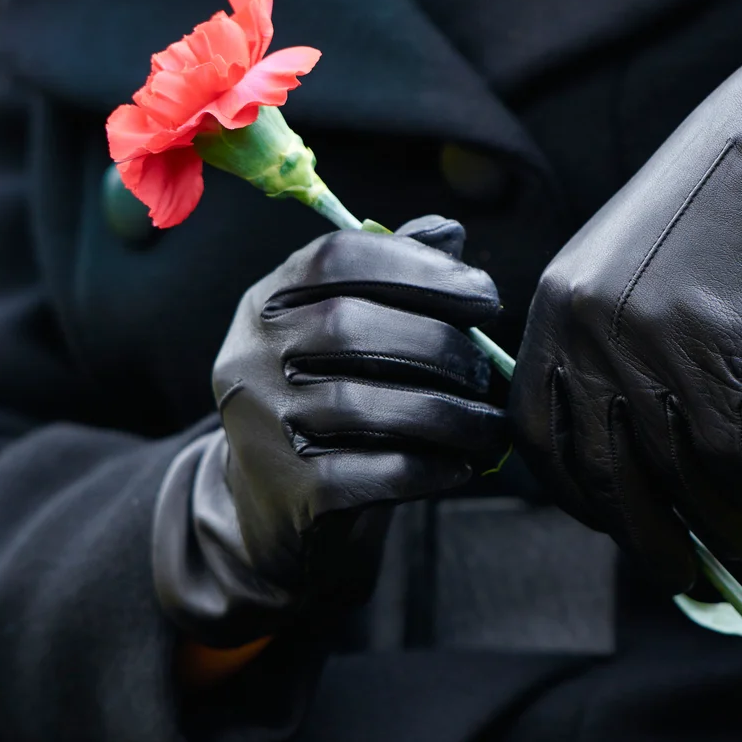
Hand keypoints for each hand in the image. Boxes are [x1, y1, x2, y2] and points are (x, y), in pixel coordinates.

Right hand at [156, 216, 505, 646]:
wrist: (274, 509)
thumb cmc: (329, 407)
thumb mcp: (345, 337)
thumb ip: (391, 281)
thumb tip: (450, 232)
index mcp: (267, 302)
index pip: (337, 258)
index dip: (417, 267)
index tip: (484, 295)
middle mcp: (250, 356)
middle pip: (349, 326)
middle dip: (439, 345)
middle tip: (488, 372)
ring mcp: (263, 424)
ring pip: (363, 405)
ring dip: (448, 414)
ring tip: (491, 426)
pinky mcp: (289, 489)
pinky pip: (372, 472)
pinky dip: (428, 468)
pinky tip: (461, 465)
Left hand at [510, 38, 741, 590]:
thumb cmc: (702, 223)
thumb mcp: (617, 281)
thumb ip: (597, 360)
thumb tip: (621, 467)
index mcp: (550, 316)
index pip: (535, 435)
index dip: (572, 494)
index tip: (608, 524)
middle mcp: (585, 334)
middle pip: (597, 472)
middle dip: (638, 535)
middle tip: (675, 574)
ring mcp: (644, 344)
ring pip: (666, 473)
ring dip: (705, 524)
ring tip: (735, 544)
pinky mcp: (711, 352)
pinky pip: (723, 455)